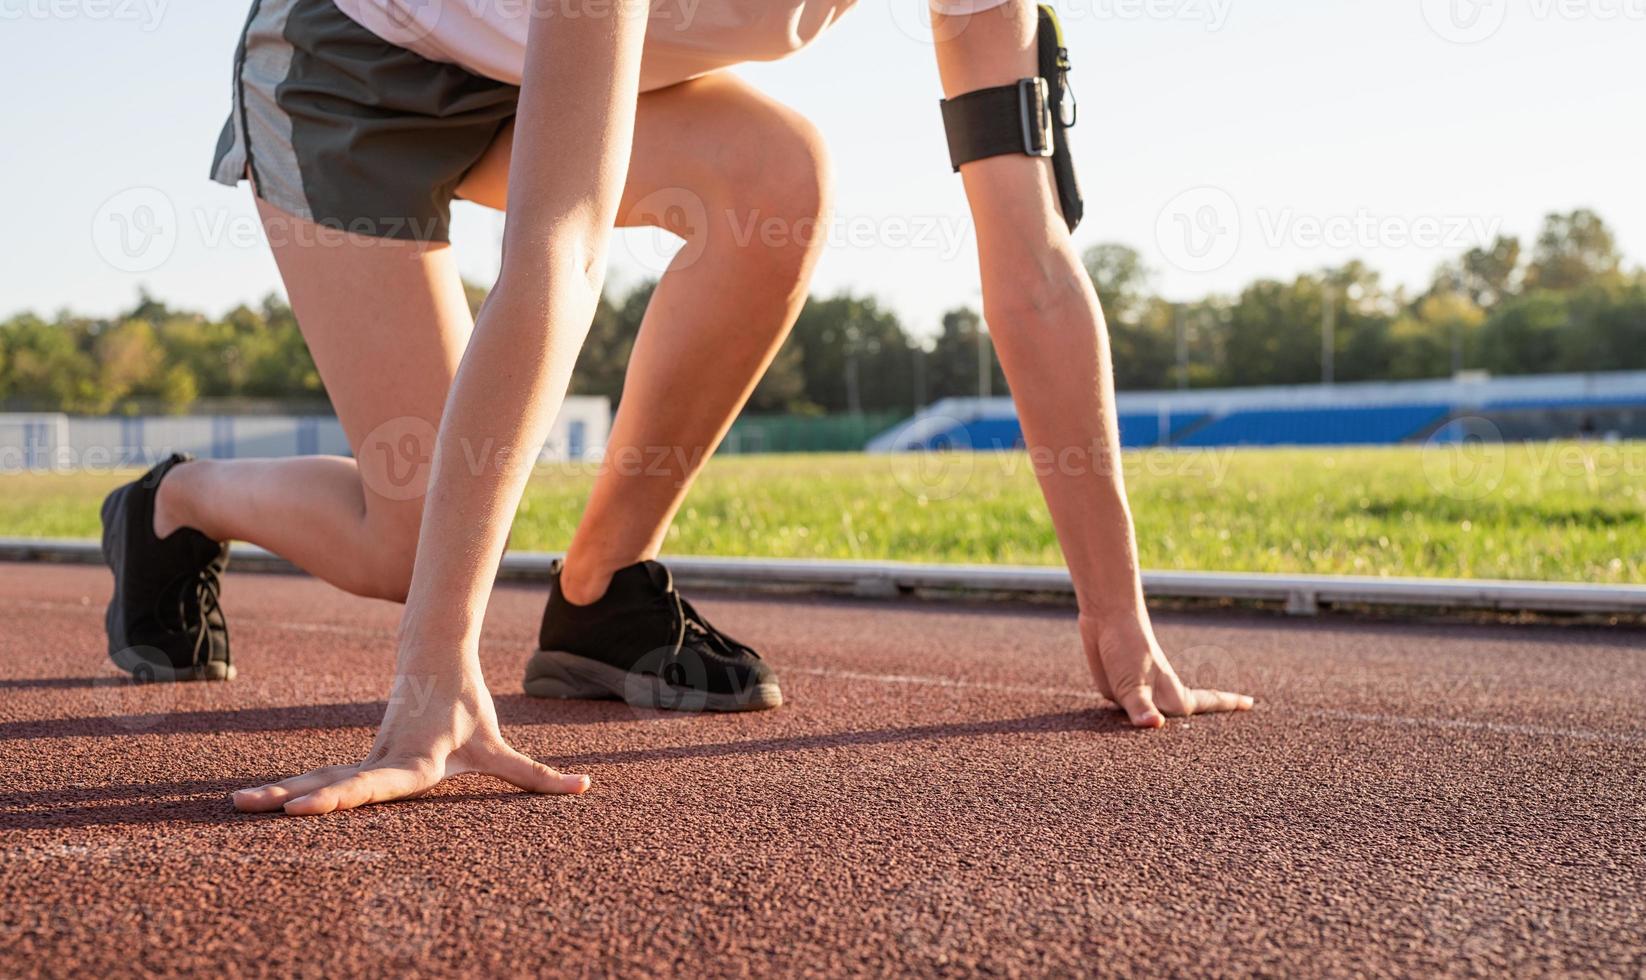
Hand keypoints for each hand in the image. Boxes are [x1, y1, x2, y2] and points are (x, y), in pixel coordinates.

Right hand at [233, 670, 589, 814]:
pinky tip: (252, 802)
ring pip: (319, 776)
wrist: (434, 654)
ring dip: (279, 791)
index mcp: (415, 761)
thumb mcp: (500, 748)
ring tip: (237, 805)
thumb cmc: (468, 706)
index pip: (379, 784)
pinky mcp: (358, 756)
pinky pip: (319, 776)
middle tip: (261, 811)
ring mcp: (366, 756)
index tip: (309, 807)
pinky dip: (288, 788)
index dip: (345, 796)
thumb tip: (585, 788)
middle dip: (299, 799)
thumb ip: (537, 775)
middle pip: (338, 781)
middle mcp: (384, 760)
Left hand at [1079, 610, 1253, 727]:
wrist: (1105, 621)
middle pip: (1182, 721)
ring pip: (1154, 721)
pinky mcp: (1119, 694)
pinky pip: (1128, 716)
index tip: (1251, 702)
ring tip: (1177, 744)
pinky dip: (1132, 723)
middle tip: (1221, 740)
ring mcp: (1139, 698)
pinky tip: (1131, 730)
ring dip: (1161, 731)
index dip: (1228, 704)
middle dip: (1196, 730)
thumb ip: (1141, 708)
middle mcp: (1159, 700)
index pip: (1207, 704)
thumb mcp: (1133, 683)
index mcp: (1173, 698)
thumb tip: (1155, 725)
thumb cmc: (1128, 648)